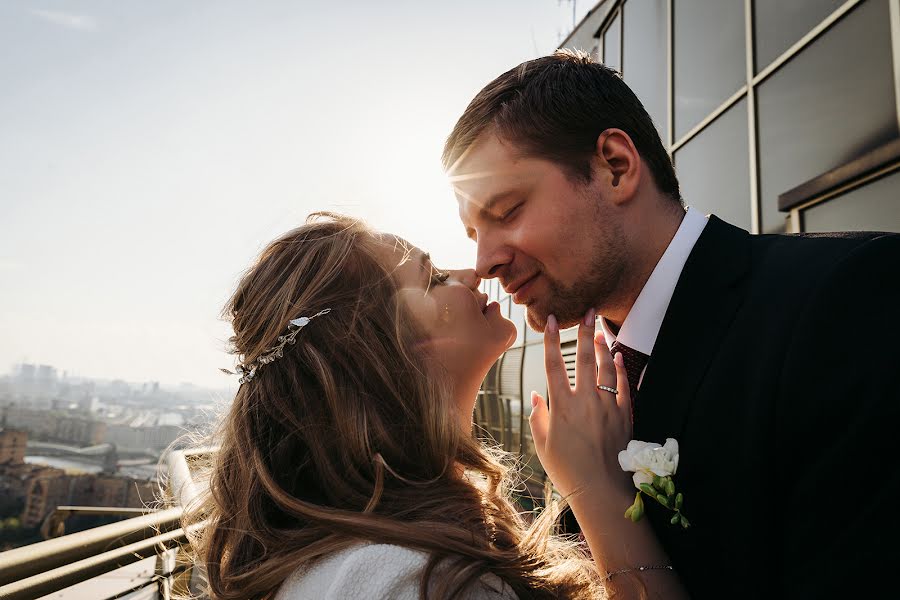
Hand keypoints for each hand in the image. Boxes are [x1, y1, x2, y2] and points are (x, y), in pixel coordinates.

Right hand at [529, 309, 632, 502]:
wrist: (601, 491)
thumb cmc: (567, 471)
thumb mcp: (542, 444)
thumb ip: (538, 416)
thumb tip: (536, 395)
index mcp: (561, 406)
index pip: (554, 364)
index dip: (553, 340)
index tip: (552, 320)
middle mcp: (585, 401)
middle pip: (584, 358)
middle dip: (584, 331)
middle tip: (586, 311)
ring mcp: (607, 407)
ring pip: (606, 368)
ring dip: (603, 346)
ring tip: (600, 329)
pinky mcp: (624, 416)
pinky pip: (624, 386)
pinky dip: (621, 369)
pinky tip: (619, 357)